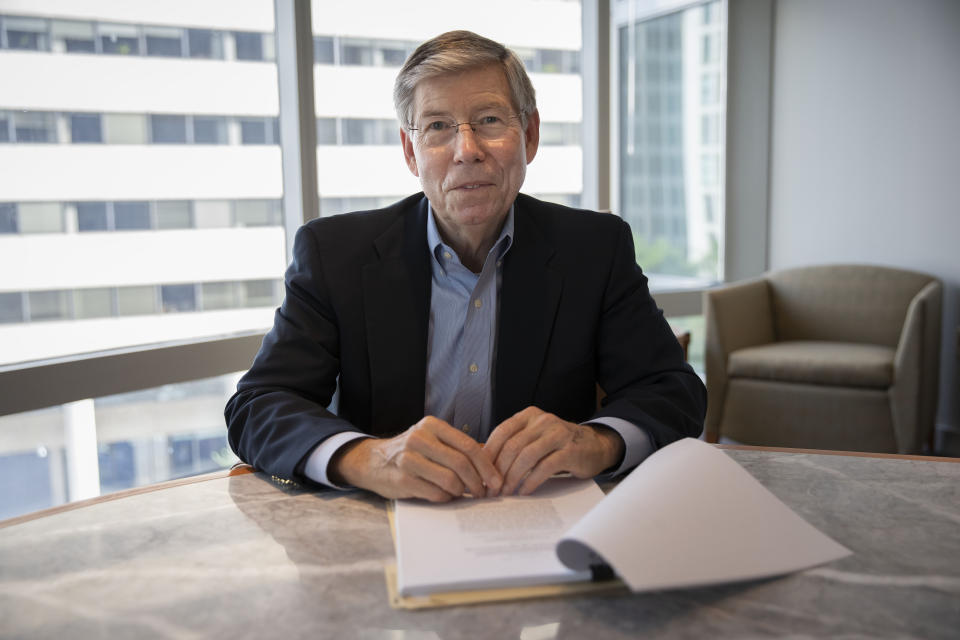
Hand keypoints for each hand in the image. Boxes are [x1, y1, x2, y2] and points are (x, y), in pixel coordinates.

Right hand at [329, 416, 502, 501]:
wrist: (373, 462)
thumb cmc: (412, 452)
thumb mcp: (433, 441)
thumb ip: (459, 448)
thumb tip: (493, 463)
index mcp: (432, 426)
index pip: (468, 445)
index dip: (486, 465)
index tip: (497, 480)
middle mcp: (419, 438)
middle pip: (461, 463)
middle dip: (478, 482)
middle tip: (484, 493)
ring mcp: (409, 459)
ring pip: (450, 480)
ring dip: (463, 491)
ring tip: (465, 494)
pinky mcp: (402, 480)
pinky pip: (435, 493)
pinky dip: (447, 497)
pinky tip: (448, 496)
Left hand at [484, 407, 624, 495]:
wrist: (594, 445)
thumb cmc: (558, 444)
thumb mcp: (534, 437)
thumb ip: (513, 444)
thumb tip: (482, 463)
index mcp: (529, 415)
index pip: (502, 431)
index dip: (489, 453)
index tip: (480, 473)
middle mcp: (543, 421)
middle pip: (512, 445)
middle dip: (498, 470)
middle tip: (491, 489)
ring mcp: (558, 434)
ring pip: (527, 456)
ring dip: (512, 478)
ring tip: (505, 493)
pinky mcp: (570, 451)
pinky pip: (544, 467)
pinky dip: (531, 481)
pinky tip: (524, 492)